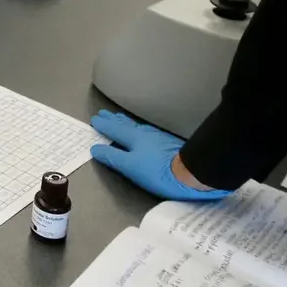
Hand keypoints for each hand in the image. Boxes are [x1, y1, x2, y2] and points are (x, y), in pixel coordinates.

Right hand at [90, 110, 230, 201]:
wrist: (191, 172)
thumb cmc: (158, 172)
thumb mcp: (131, 167)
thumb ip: (113, 157)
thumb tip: (96, 148)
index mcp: (134, 138)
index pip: (115, 130)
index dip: (104, 126)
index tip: (95, 119)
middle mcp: (145, 134)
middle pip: (126, 125)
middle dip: (114, 120)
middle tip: (105, 113)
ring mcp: (158, 137)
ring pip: (137, 126)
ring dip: (126, 122)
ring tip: (120, 119)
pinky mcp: (169, 143)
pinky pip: (147, 131)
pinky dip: (139, 128)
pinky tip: (142, 132)